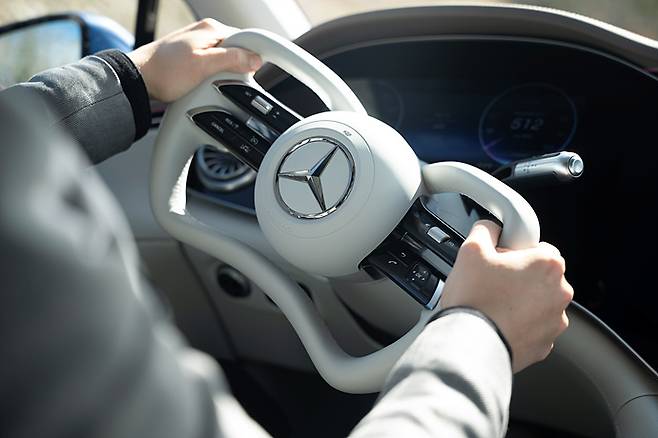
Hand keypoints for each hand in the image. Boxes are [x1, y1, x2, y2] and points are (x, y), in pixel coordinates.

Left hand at [127, 18, 261, 101]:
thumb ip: (232, 59)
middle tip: (226, 81)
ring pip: (225, 58)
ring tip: (211, 83)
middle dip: (238, 67)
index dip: (252, 57)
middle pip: (237, 49)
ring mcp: (198, 43)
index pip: (246, 39)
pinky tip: (204, 83)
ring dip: (224, 73)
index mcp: (212, 29)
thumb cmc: (165, 72)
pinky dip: (213, 74)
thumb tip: (255, 58)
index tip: (254, 72)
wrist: (139, 79)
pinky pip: (213, 63)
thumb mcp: (203, 66)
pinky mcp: (192, 55)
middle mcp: (206, 32)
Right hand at [440, 220, 573, 372]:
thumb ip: (486, 230)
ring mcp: (554, 321)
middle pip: (540, 276)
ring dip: (520, 302)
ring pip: (538, 303)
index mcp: (547, 265)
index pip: (539, 247)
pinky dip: (519, 325)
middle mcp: (559, 293)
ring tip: (492, 306)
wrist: (470, 344)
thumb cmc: (474, 299)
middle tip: (492, 284)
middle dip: (519, 278)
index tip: (499, 262)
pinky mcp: (545, 344)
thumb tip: (491, 227)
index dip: (515, 252)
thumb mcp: (471, 250)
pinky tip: (497, 323)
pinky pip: (533, 328)